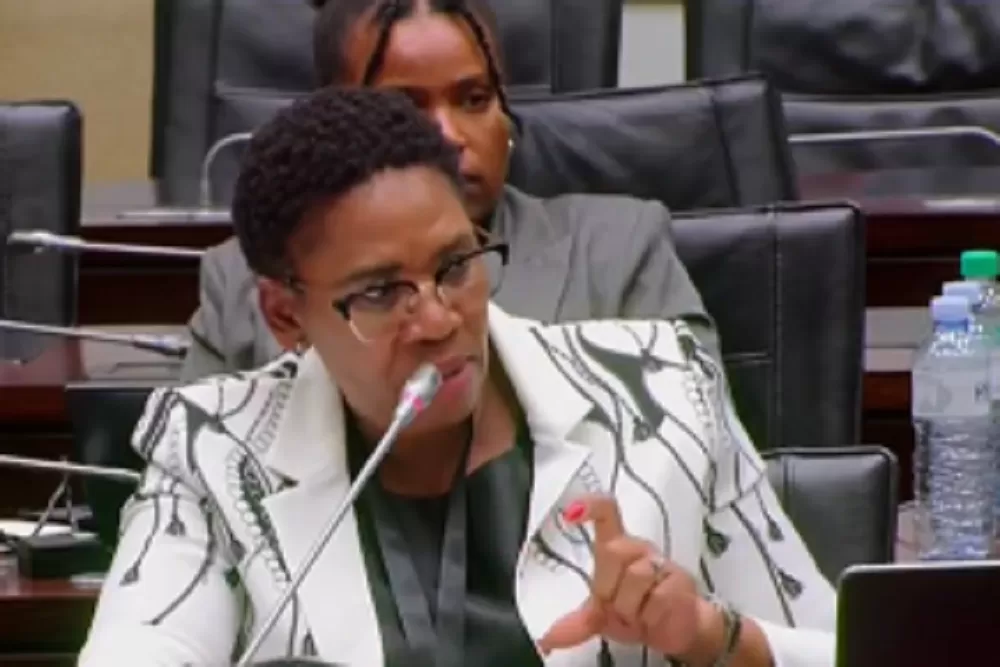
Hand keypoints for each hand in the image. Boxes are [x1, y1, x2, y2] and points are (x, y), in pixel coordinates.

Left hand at [538, 495, 722, 662]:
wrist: (674, 629)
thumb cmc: (635, 611)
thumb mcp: (601, 617)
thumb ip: (576, 623)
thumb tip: (546, 639)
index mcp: (615, 546)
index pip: (605, 512)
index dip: (589, 506)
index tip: (570, 511)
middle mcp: (637, 547)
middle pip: (614, 550)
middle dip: (609, 587)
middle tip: (614, 605)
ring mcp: (660, 561)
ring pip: (636, 576)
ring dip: (630, 606)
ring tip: (636, 614)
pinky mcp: (680, 579)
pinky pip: (657, 596)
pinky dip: (649, 616)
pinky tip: (652, 618)